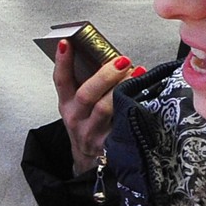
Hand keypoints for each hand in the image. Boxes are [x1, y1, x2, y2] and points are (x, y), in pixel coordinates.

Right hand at [52, 43, 144, 175]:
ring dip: (121, 89)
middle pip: (86, 95)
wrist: (90, 162)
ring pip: (104, 109)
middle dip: (105, 75)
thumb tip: (111, 57)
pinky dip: (134, 108)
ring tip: (137, 73)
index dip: (63, 62)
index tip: (67, 43)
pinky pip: (122, 125)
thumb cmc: (88, 125)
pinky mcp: (110, 145)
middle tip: (122, 60)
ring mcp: (92, 134)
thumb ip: (88, 85)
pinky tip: (145, 96)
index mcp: (66, 105)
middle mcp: (76, 119)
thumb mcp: (79, 107)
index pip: (61, 81)